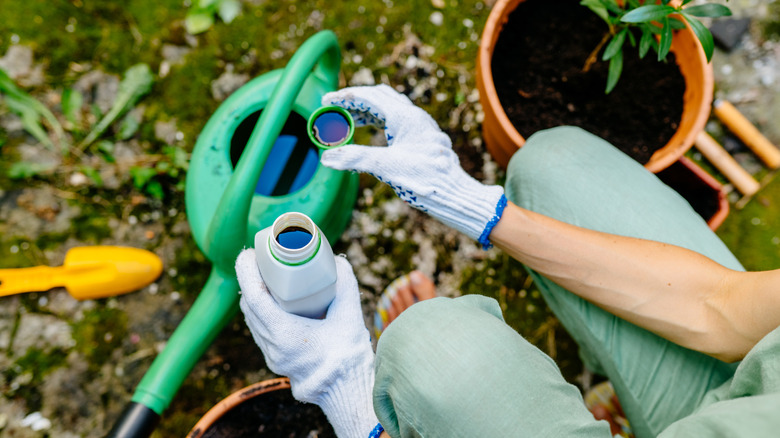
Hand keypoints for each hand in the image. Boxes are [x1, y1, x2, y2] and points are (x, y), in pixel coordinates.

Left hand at [236, 250, 377, 437]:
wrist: (347, 390)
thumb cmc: (348, 355)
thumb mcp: (349, 315)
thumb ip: (345, 286)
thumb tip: (338, 262)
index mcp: (283, 334)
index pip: (254, 297)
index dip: (247, 272)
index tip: (249, 254)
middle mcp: (272, 346)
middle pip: (249, 307)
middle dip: (250, 280)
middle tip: (261, 261)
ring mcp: (272, 356)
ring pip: (253, 320)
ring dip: (255, 297)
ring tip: (267, 278)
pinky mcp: (277, 360)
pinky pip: (260, 330)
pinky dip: (262, 312)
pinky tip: (274, 303)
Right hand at [320, 84, 506, 248]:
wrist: (456, 194)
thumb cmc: (426, 179)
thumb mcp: (386, 167)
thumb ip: (355, 159)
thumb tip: (327, 158)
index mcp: (406, 117)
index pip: (369, 96)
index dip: (345, 96)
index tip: (326, 100)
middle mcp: (415, 117)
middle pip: (380, 98)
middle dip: (355, 101)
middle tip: (334, 108)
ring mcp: (421, 127)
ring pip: (390, 109)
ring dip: (367, 112)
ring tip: (348, 122)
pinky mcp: (424, 139)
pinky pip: (398, 122)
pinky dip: (380, 123)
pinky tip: (373, 135)